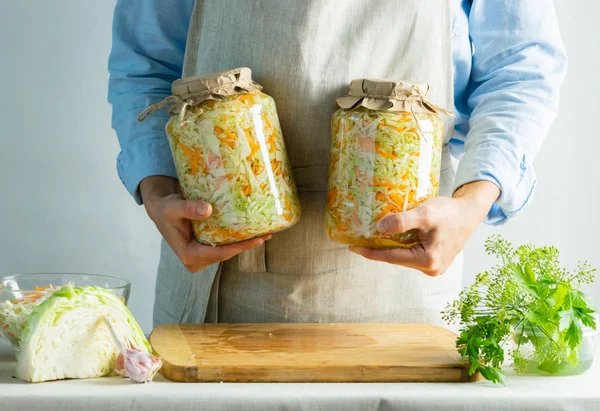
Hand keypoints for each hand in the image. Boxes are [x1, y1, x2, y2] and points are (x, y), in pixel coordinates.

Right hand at [140, 176, 268, 272]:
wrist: (162, 209)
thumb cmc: (166, 209)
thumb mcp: (174, 207)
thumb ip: (189, 208)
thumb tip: (208, 210)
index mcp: (188, 254)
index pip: (218, 254)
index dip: (237, 248)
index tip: (255, 240)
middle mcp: (196, 259)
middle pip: (226, 254)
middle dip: (245, 246)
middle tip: (266, 235)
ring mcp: (202, 256)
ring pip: (227, 251)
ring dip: (244, 243)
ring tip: (264, 233)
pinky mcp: (206, 249)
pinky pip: (224, 246)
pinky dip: (237, 239)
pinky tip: (252, 232)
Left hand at [350, 181, 499, 276]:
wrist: (470, 213)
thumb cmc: (450, 212)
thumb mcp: (425, 214)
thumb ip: (402, 222)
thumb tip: (379, 228)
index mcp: (428, 261)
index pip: (391, 257)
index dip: (371, 252)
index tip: (353, 248)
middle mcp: (431, 268)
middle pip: (396, 258)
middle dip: (378, 249)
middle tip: (358, 240)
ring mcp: (434, 266)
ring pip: (403, 256)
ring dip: (389, 247)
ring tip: (372, 237)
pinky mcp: (434, 260)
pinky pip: (411, 254)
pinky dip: (400, 245)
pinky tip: (391, 236)